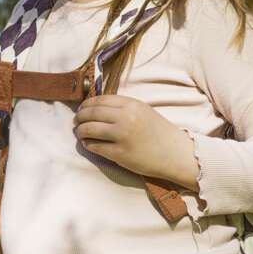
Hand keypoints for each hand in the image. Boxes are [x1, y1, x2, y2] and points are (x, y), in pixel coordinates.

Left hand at [72, 94, 199, 188]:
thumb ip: (124, 108)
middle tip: (76, 121)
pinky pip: (95, 147)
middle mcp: (126, 118)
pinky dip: (88, 144)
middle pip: (92, 113)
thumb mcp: (144, 112)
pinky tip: (87, 144)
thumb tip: (97, 107)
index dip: (87, 104)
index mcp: (132, 105)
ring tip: (79, 132)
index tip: (82, 108)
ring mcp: (122, 136)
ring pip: (90, 129)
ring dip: (80, 130)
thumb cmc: (160, 132)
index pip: (100, 100)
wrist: (175, 154)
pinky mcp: (120, 154)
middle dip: (80, 117)